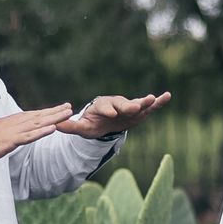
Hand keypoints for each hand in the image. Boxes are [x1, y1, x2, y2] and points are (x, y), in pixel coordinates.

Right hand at [0, 103, 72, 166]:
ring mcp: (12, 131)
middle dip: (54, 111)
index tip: (58, 109)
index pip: (31, 115)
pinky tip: (53, 129)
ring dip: (53, 118)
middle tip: (69, 107)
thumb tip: (13, 134)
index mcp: (9, 122)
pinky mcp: (10, 141)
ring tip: (67, 114)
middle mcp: (13, 123)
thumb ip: (6, 132)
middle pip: (37, 116)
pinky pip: (29, 136)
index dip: (46, 112)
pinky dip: (41, 132)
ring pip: (37, 123)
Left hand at [56, 92, 171, 138]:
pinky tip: (168, 95)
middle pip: (122, 104)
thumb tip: (54, 126)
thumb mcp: (82, 128)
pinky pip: (150, 106)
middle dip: (128, 105)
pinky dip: (158, 102)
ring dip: (145, 102)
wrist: (104, 120)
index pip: (104, 107)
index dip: (108, 110)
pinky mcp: (138, 111)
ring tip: (153, 98)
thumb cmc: (93, 123)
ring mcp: (128, 107)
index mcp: (102, 107)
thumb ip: (71, 127)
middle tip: (134, 106)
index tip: (111, 113)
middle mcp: (116, 104)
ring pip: (137, 104)